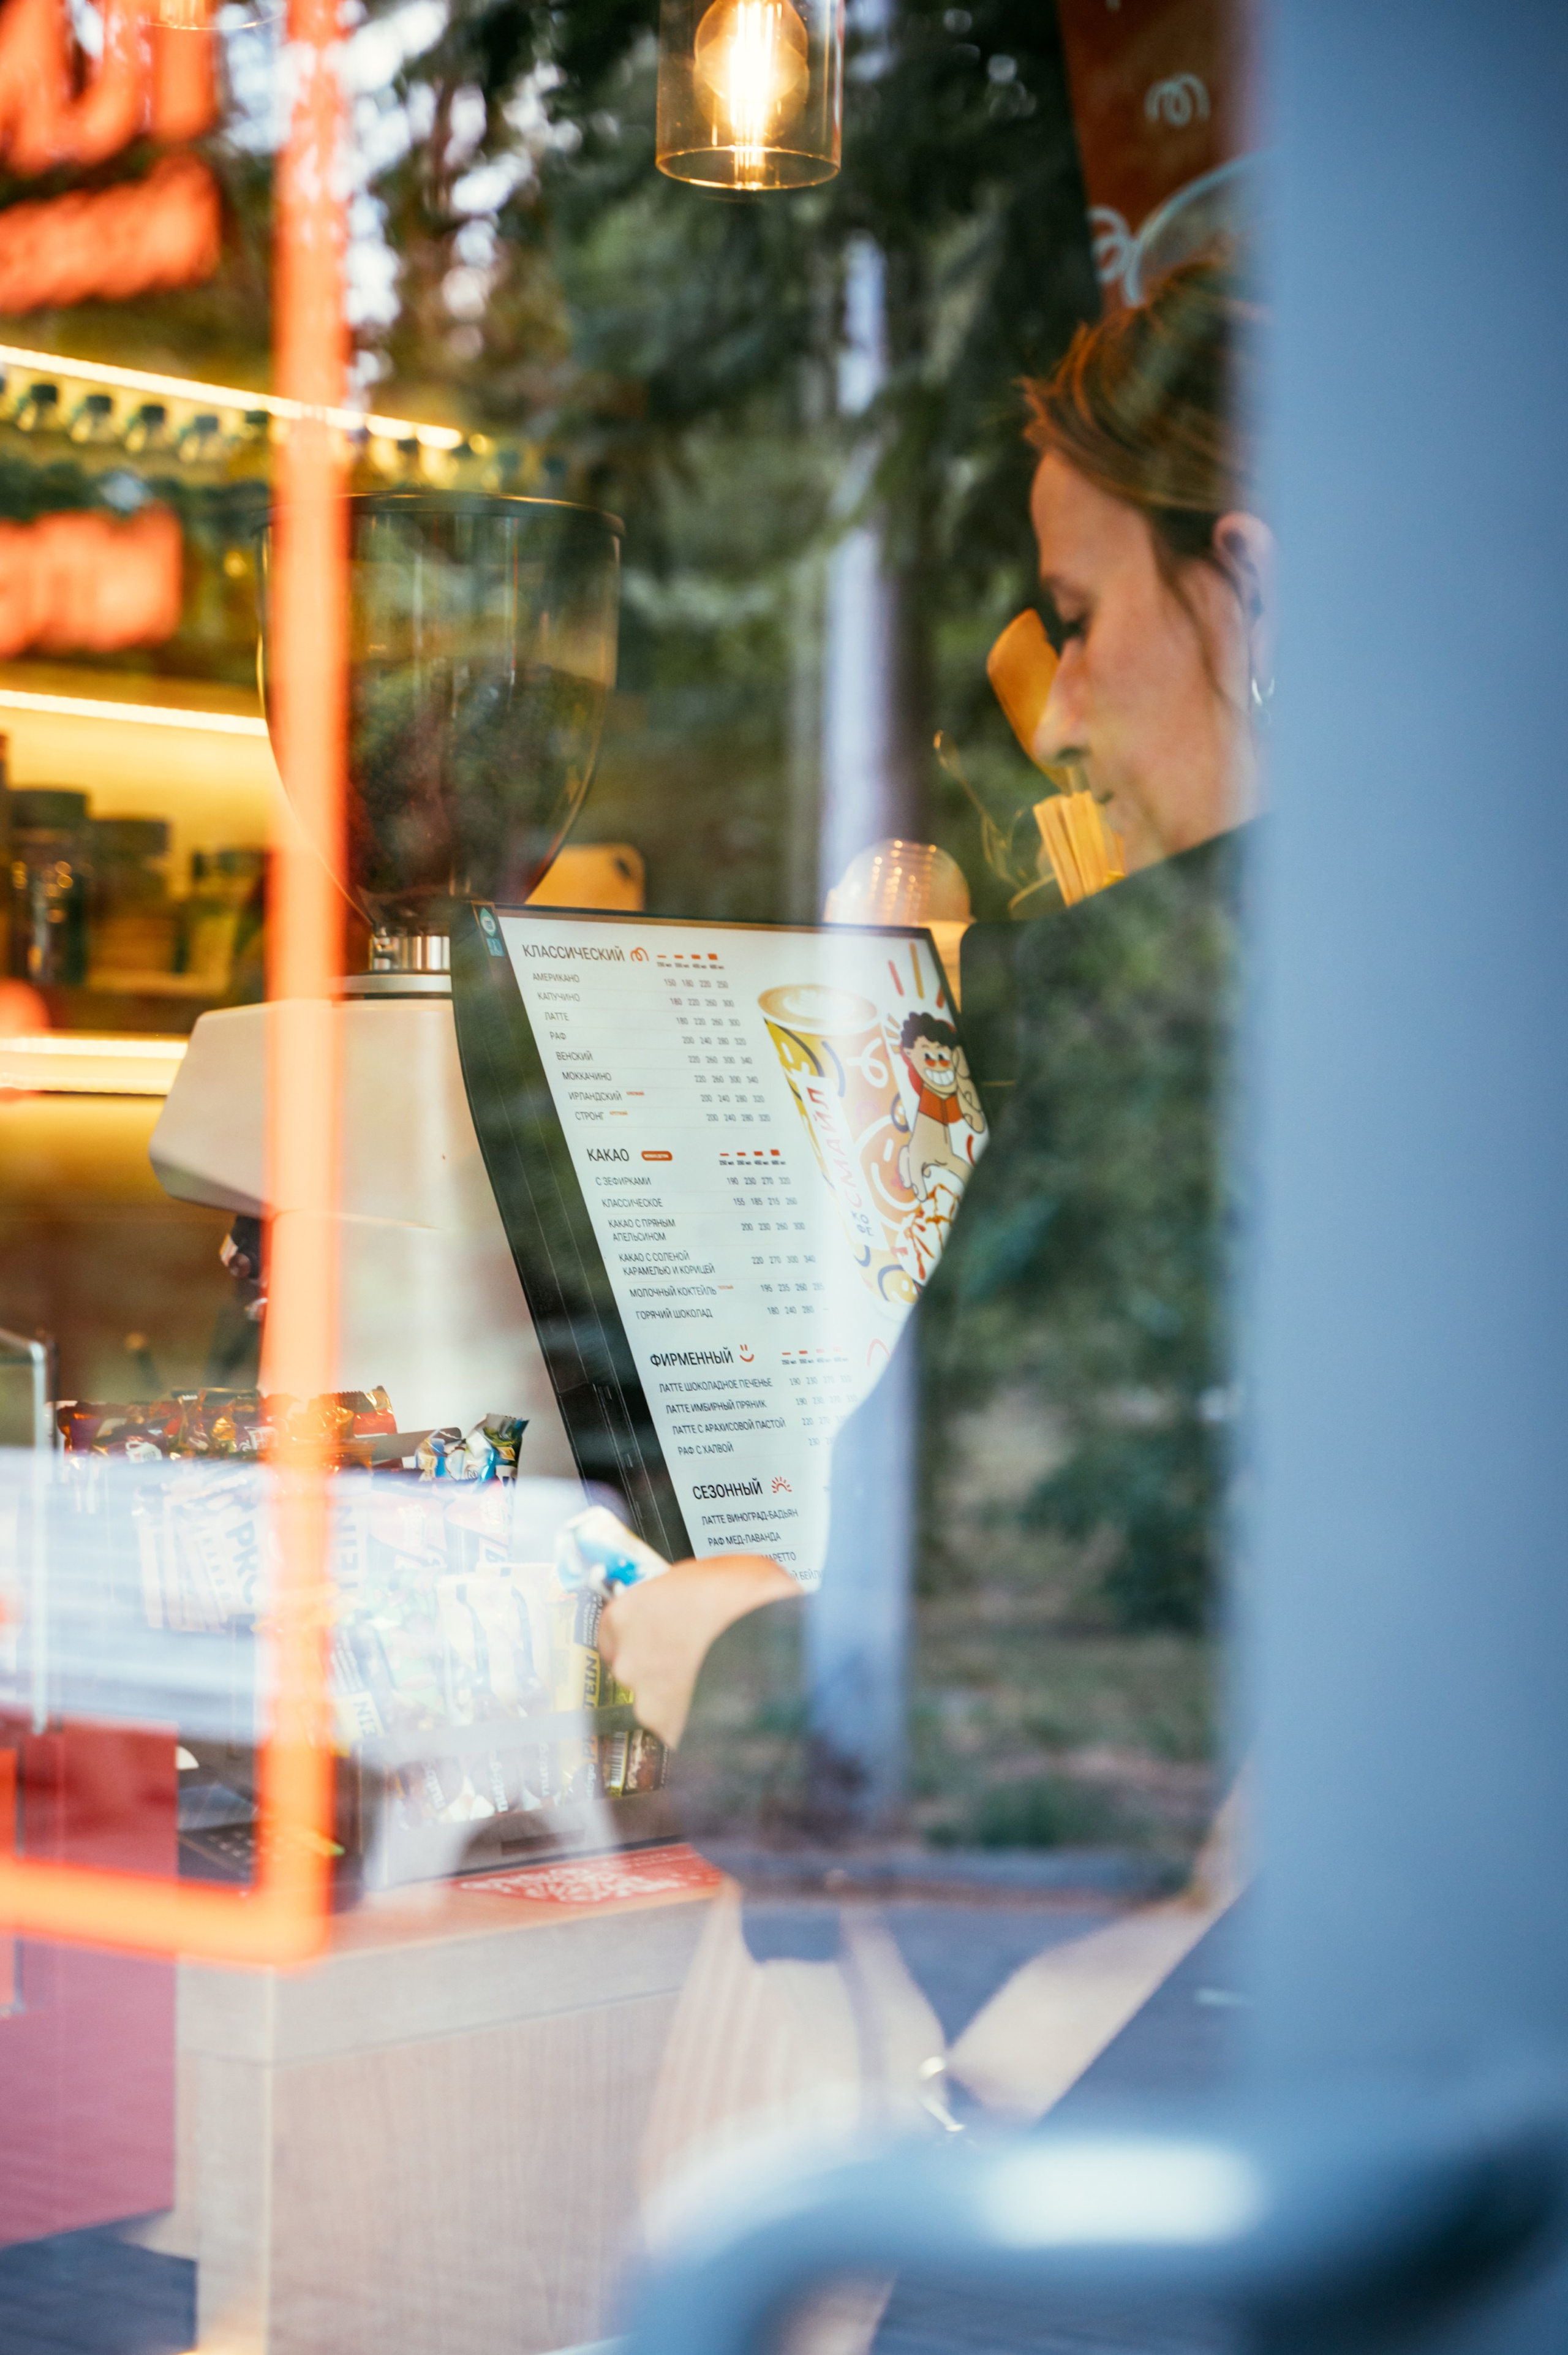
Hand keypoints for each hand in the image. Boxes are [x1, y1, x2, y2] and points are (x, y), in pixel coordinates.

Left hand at [597, 1552, 796, 1748]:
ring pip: (658, 1702)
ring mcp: (648, 1703)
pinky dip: (700, 1721)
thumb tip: (689, 1594)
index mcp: (627, 1614)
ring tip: (719, 1681)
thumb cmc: (746, 1603)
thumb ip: (684, 1589)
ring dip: (680, 1695)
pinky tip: (726, 1705)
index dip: (640, 1631)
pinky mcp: (674, 1735)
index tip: (658, 1632)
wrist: (775, 1648)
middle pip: (635, 1667)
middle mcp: (628, 1661)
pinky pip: (683, 1728)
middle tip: (696, 1655)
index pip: (613, 1629)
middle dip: (661, 1664)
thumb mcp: (712, 1570)